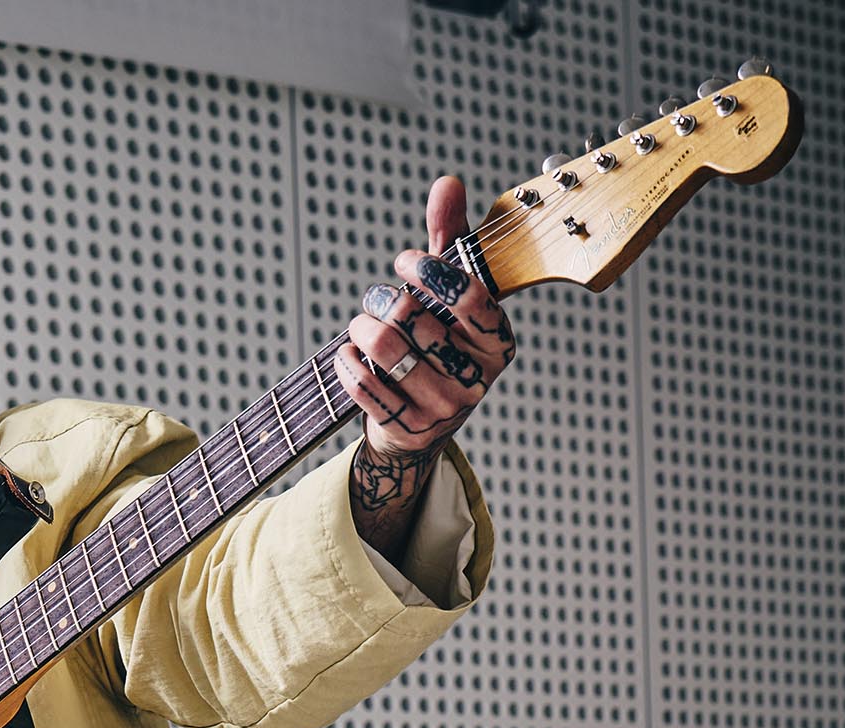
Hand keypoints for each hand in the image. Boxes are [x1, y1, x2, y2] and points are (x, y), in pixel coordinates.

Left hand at [331, 175, 516, 459]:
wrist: (418, 421)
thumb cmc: (437, 340)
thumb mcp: (446, 292)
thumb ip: (449, 237)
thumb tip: (447, 182)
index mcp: (499, 340)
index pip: (470, 297)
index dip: (431, 272)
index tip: (404, 261)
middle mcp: (479, 377)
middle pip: (416, 320)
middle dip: (383, 302)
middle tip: (374, 299)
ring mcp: (446, 407)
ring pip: (388, 350)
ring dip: (362, 328)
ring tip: (360, 324)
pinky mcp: (410, 428)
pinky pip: (366, 387)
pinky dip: (346, 363)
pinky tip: (345, 354)